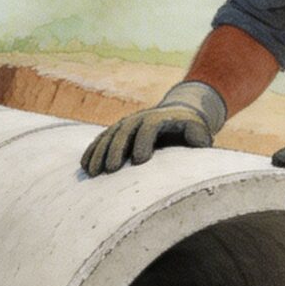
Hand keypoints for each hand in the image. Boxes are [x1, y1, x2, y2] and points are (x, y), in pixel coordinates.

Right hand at [80, 81, 228, 176]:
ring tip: (92, 172)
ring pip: (109, 135)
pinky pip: (101, 139)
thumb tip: (198, 142)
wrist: (178, 113)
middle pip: (125, 131)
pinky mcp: (118, 131)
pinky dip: (92, 151)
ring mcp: (126, 124)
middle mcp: (140, 118)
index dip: (144, 141)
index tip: (140, 161)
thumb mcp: (199, 131)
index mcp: (160, 118)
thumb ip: (199, 135)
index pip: (149, 126)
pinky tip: (84, 165)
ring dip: (100, 152)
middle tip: (111, 170)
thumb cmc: (190, 130)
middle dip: (116, 150)